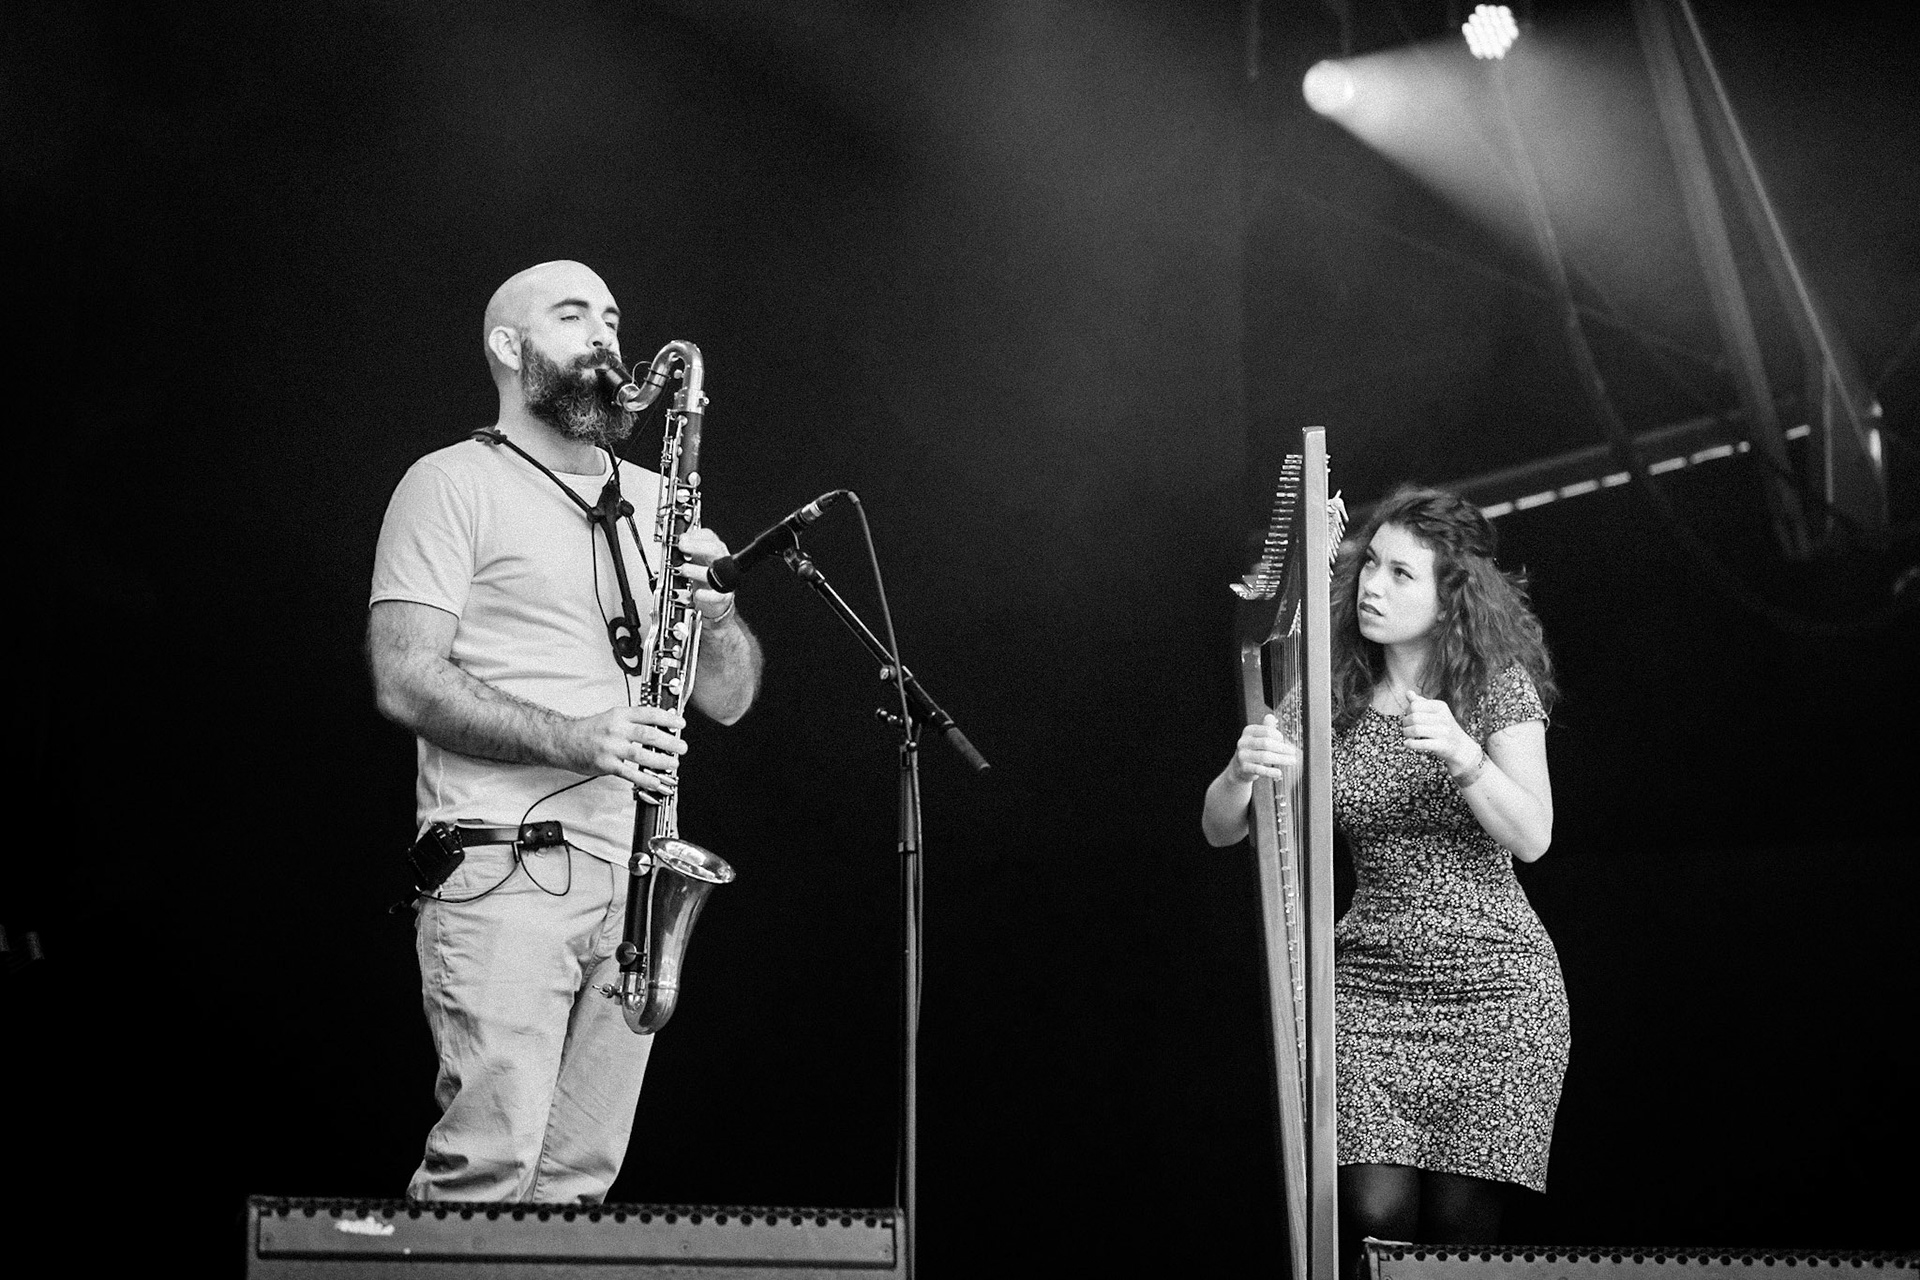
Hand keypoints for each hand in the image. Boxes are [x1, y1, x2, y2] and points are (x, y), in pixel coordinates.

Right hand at [565, 705, 687, 796]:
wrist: (563, 741)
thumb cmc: (589, 731)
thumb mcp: (611, 718)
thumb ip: (632, 721)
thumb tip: (658, 727)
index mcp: (619, 715)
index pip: (648, 713)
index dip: (667, 718)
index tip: (680, 723)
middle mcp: (616, 730)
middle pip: (648, 734)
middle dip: (669, 741)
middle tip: (682, 747)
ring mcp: (611, 748)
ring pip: (641, 754)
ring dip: (661, 760)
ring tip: (674, 764)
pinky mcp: (606, 764)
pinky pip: (629, 773)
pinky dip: (644, 778)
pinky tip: (655, 781)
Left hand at [675, 527, 737, 623]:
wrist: (713, 602)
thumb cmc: (702, 578)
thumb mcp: (695, 560)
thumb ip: (687, 548)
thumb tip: (681, 539)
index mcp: (713, 551)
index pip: (709, 536)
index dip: (695, 535)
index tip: (682, 539)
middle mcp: (719, 562)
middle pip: (714, 549)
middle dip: (696, 546)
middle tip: (682, 547)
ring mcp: (721, 579)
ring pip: (714, 572)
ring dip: (696, 570)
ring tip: (684, 570)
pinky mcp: (722, 596)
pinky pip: (717, 595)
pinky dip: (706, 595)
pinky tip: (697, 593)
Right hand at [1227, 714, 1299, 783]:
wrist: (1239, 768)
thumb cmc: (1253, 750)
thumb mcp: (1258, 737)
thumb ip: (1266, 728)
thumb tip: (1270, 716)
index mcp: (1248, 731)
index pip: (1267, 731)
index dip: (1279, 736)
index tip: (1285, 741)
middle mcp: (1243, 742)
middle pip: (1267, 743)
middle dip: (1282, 748)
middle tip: (1293, 752)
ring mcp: (1242, 755)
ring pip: (1265, 756)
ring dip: (1281, 759)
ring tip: (1292, 761)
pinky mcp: (1243, 768)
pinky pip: (1259, 770)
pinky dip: (1271, 772)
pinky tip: (1279, 773)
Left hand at [1399, 694, 1477, 773]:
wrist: (1460, 746)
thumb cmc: (1442, 726)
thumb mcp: (1434, 712)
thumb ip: (1420, 702)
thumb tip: (1408, 692)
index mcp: (1441, 706)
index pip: (1415, 705)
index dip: (1407, 711)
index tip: (1409, 716)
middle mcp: (1444, 718)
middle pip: (1414, 718)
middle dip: (1405, 723)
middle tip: (1406, 727)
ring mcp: (1444, 732)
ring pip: (1416, 730)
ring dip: (1406, 733)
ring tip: (1407, 735)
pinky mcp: (1443, 745)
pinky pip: (1421, 744)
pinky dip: (1410, 744)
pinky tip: (1407, 743)